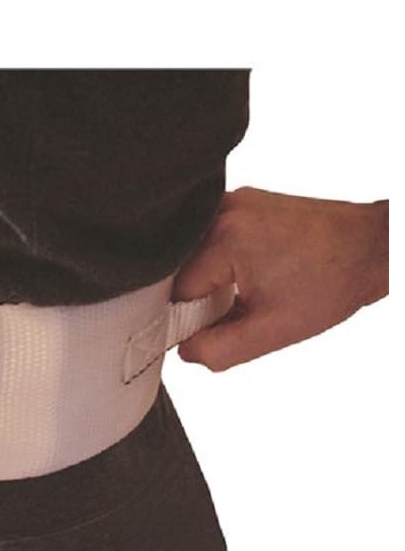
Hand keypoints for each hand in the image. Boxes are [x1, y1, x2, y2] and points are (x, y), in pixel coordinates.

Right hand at [171, 186, 388, 370]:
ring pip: (193, 254)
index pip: (177, 292)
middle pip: (181, 269)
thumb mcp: (272, 332)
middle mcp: (222, 211)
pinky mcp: (241, 201)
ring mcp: (231, 200)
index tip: (213, 329)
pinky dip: (221, 261)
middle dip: (200, 298)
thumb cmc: (333, 281)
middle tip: (235, 311)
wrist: (372, 247)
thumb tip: (186, 350)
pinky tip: (248, 272)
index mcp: (225, 238)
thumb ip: (218, 350)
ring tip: (246, 290)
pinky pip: (210, 239)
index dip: (191, 319)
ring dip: (210, 279)